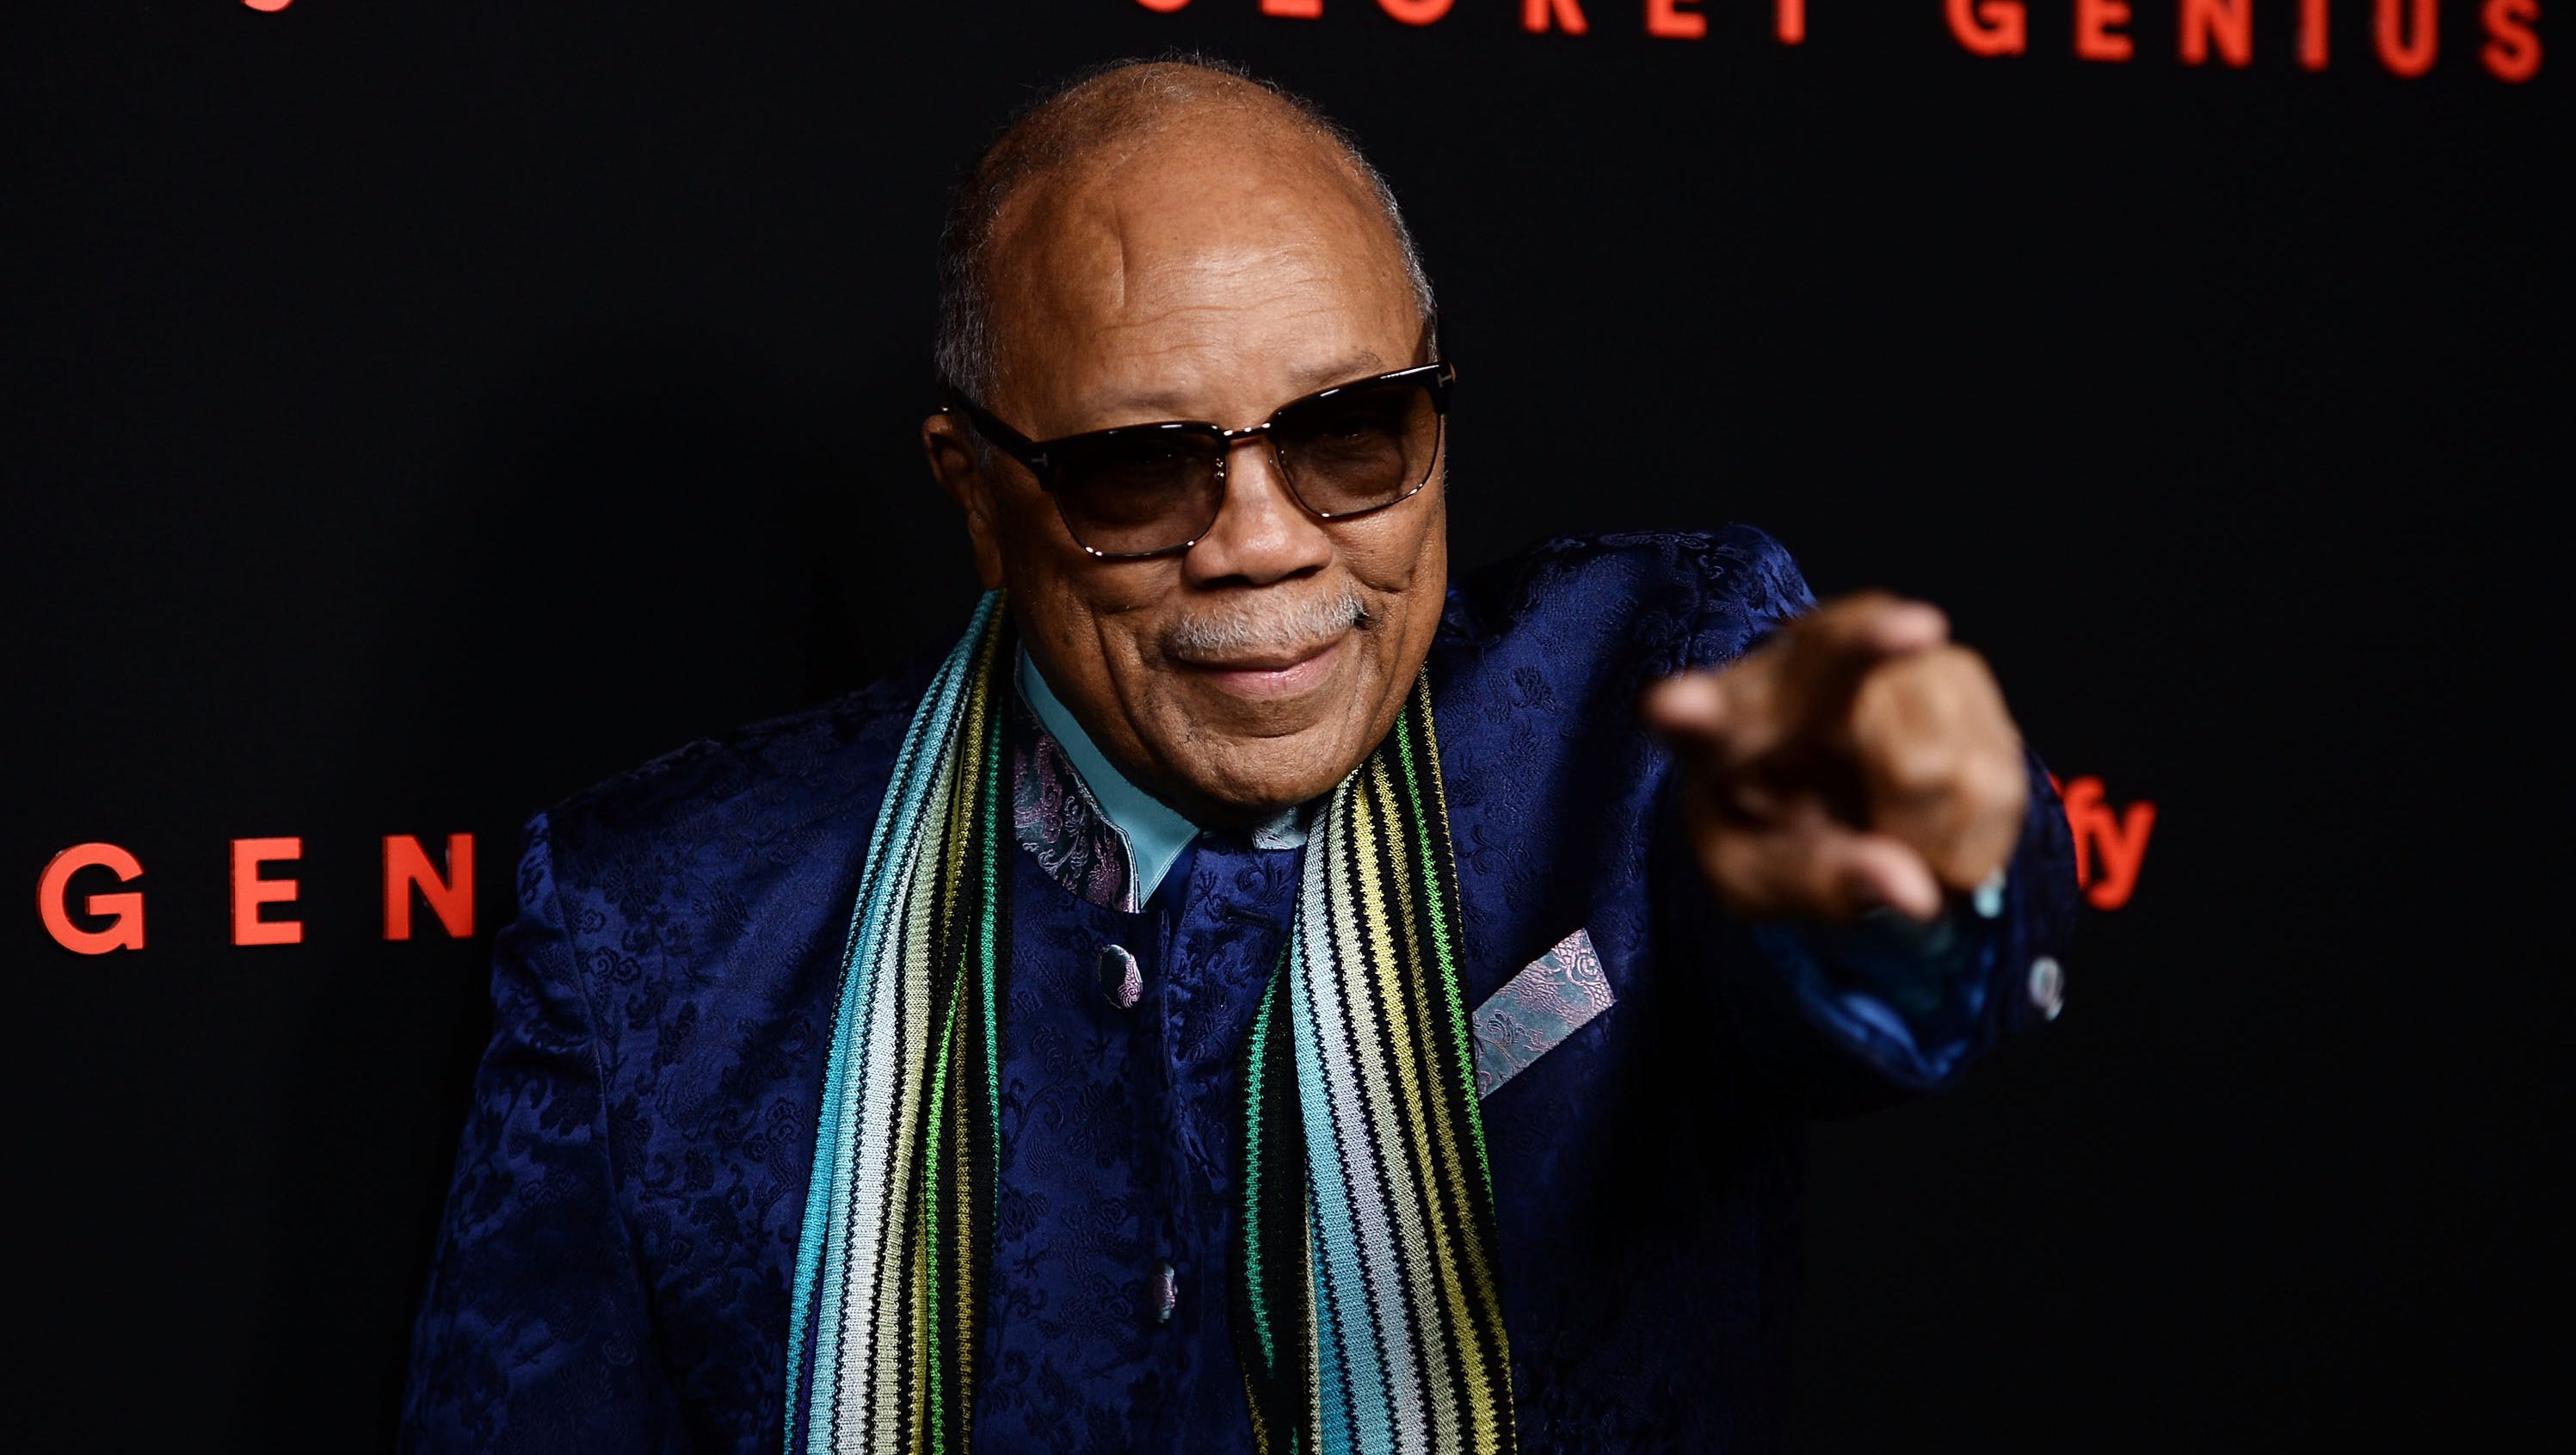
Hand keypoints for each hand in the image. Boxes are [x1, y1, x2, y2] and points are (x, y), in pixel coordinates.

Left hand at [1639, 593, 2028, 923]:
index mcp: (1719, 726)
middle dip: (1875, 663)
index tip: (1676, 706)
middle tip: (1906, 721)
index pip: (1702, 719)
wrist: (1828, 793)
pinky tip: (1935, 828)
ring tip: (1891, 835)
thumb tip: (1916, 894)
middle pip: (1837, 664)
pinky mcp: (1960, 673)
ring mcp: (1883, 658)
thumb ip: (1818, 886)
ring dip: (1927, 840)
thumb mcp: (1765, 881)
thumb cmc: (1777, 832)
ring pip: (1932, 766)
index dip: (1691, 714)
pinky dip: (1972, 838)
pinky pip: (1993, 781)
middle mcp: (1796, 668)